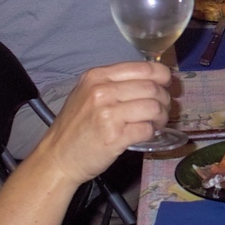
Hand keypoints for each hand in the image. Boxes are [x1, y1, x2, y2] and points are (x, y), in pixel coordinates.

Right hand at [36, 61, 171, 183]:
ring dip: (161, 117)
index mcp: (97, 76)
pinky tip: (145, 134)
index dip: (163, 76)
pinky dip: (151, 132)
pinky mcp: (114, 136)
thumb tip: (154, 79)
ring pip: (153, 107)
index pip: (144, 67)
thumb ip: (116, 83)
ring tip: (156, 123)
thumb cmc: (76, 126)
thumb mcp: (88, 93)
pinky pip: (147, 129)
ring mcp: (107, 114)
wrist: (57, 157)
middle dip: (164, 99)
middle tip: (162, 109)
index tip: (167, 85)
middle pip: (152, 87)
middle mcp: (102, 91)